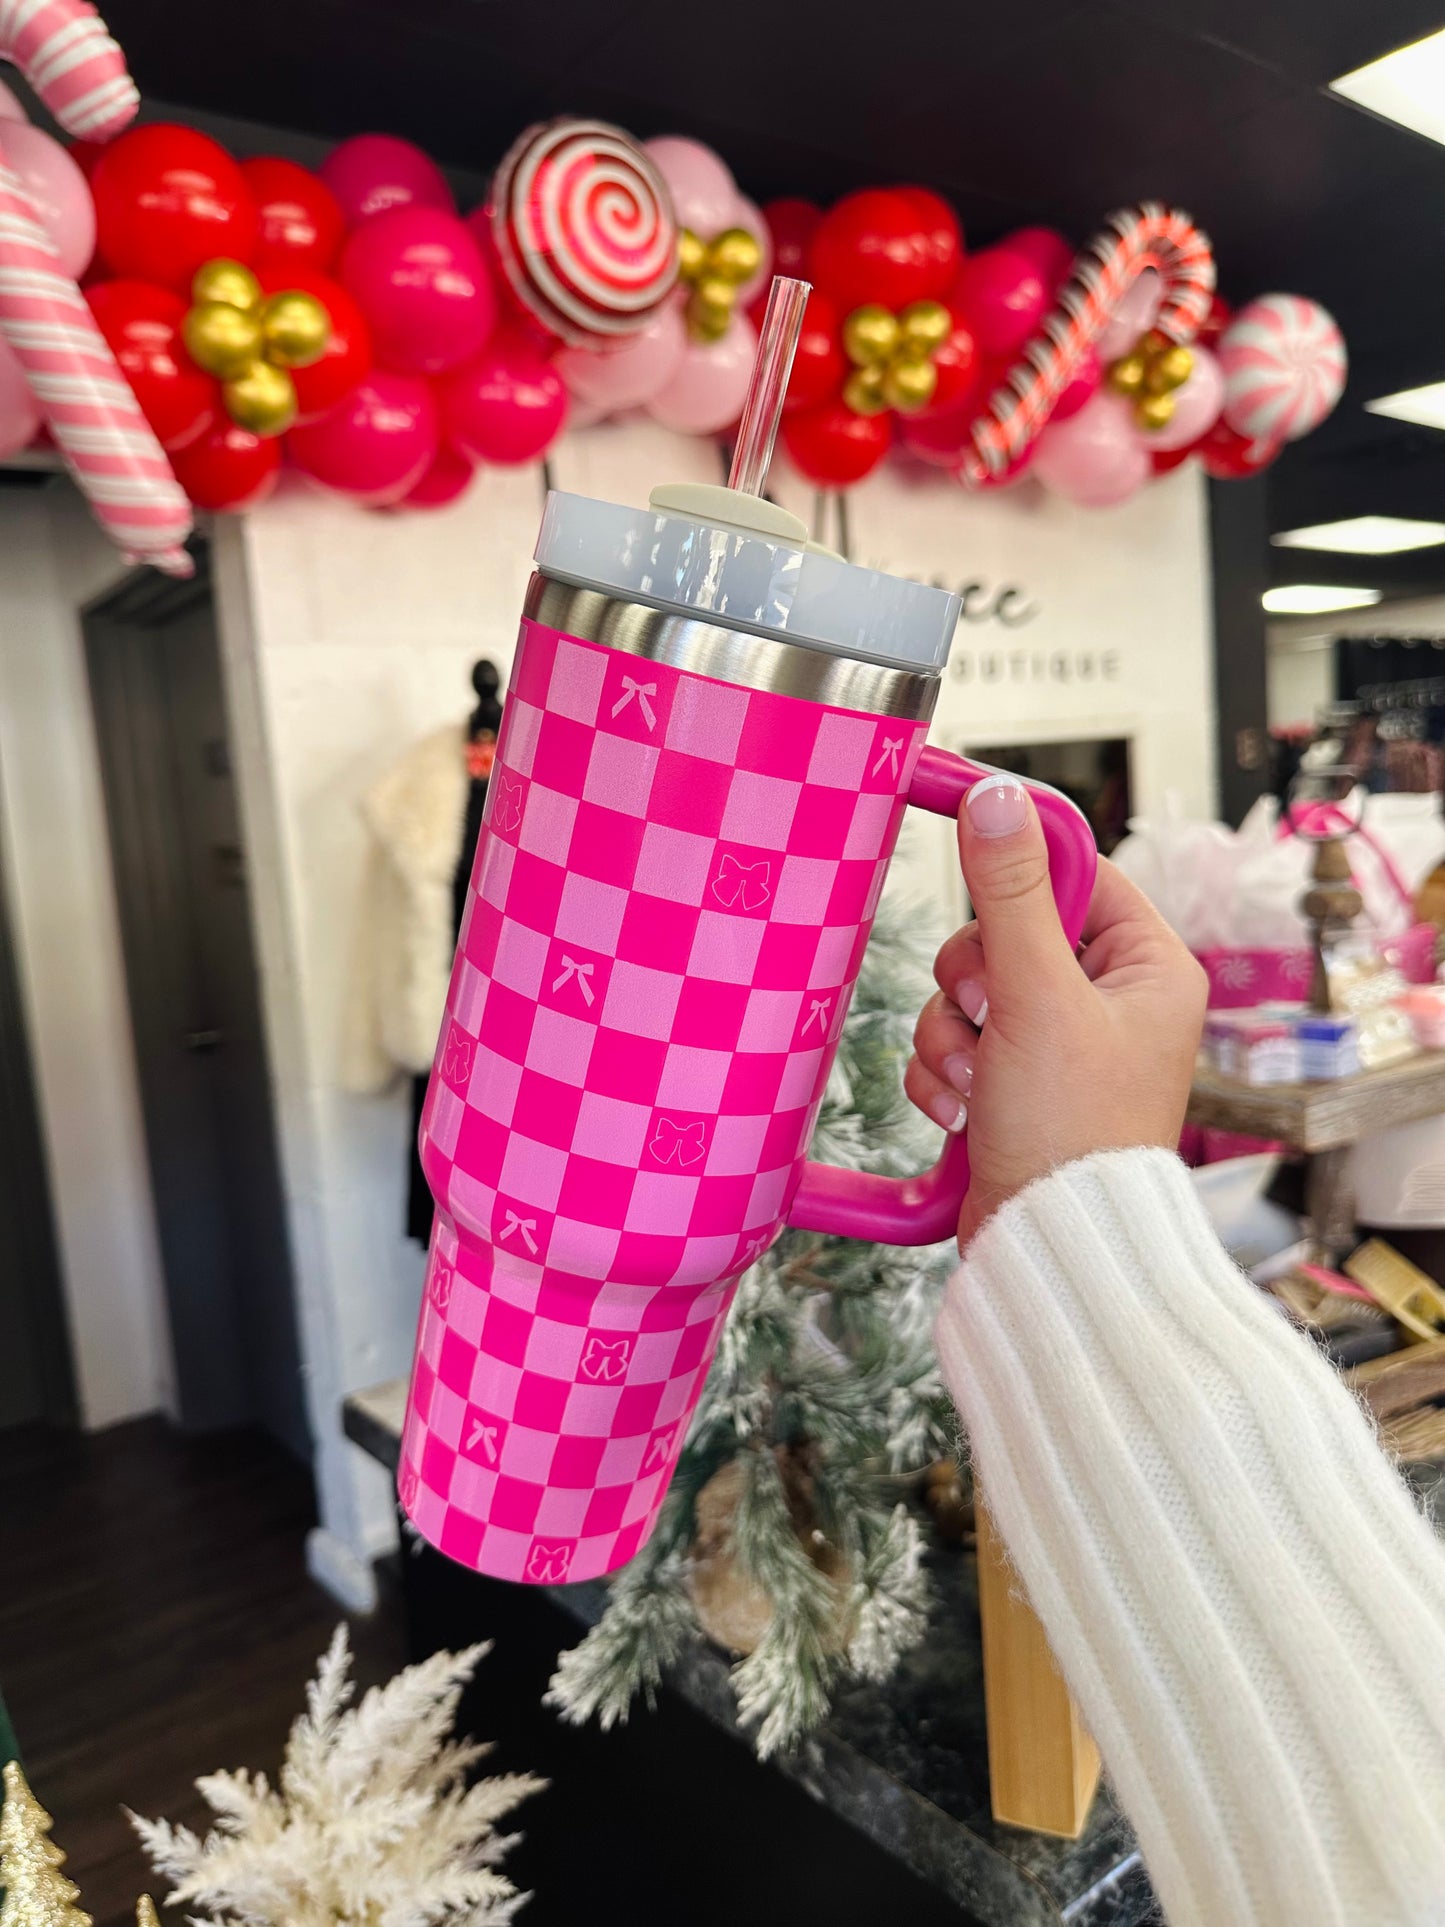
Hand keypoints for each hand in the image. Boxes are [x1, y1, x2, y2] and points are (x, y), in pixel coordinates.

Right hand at [904, 775, 1207, 1247]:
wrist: (1047, 1248)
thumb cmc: (1073, 1137)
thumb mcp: (1037, 998)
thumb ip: (1010, 894)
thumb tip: (996, 800)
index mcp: (1147, 968)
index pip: (1074, 873)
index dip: (1018, 869)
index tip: (969, 842)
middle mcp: (1110, 1003)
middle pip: (1007, 933)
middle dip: (974, 982)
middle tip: (990, 1018)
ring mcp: (1060, 1047)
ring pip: (971, 992)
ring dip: (952, 1036)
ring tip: (979, 1085)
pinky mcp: (1016, 1086)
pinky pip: (956, 1043)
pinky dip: (946, 1075)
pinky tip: (965, 1114)